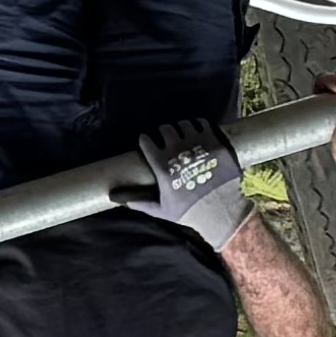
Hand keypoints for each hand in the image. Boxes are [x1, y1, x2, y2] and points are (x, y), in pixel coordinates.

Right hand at [128, 118, 255, 254]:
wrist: (222, 211)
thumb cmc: (189, 212)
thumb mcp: (161, 209)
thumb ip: (137, 201)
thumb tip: (113, 197)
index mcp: (162, 167)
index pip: (147, 141)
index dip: (145, 139)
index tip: (147, 140)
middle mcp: (178, 152)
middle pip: (165, 129)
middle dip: (163, 131)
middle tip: (165, 138)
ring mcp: (198, 145)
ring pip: (184, 124)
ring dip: (181, 127)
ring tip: (182, 134)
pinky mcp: (216, 142)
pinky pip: (204, 124)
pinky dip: (199, 125)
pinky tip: (197, 131)